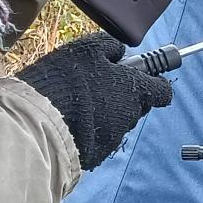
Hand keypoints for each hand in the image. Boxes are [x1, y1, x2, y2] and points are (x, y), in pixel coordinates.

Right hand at [16, 33, 172, 169]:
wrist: (39, 122)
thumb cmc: (66, 80)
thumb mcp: (87, 49)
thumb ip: (110, 47)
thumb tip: (120, 51)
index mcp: (135, 91)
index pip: (163, 91)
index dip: (154, 84)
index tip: (142, 78)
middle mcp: (130, 118)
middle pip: (137, 107)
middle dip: (124, 97)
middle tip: (98, 86)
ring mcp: (113, 140)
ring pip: (117, 123)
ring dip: (105, 114)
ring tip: (77, 104)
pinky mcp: (95, 156)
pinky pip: (98, 140)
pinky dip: (89, 131)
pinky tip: (70, 122)